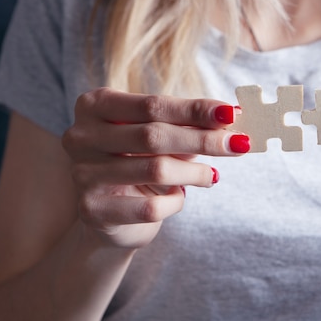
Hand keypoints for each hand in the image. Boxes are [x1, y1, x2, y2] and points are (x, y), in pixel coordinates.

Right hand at [62, 88, 248, 248]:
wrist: (110, 215)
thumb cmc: (139, 161)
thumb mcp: (159, 136)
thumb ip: (187, 125)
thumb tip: (232, 117)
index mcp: (95, 105)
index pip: (153, 104)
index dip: (195, 110)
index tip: (231, 114)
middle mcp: (81, 136)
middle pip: (154, 135)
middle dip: (203, 140)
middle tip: (239, 144)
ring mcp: (83, 174)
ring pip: (156, 170)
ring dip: (195, 172)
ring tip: (213, 175)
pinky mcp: (93, 210)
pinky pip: (150, 207)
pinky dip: (175, 202)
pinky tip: (180, 198)